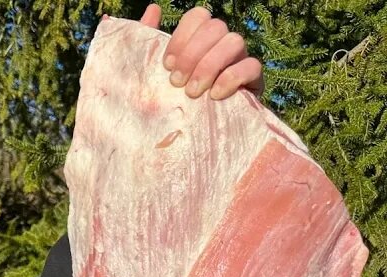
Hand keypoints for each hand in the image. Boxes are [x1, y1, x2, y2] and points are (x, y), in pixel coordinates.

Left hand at [139, 4, 263, 99]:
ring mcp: (240, 60)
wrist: (193, 135)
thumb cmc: (172, 100)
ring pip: (235, 41)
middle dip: (192, 54)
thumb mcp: (155, 73)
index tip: (166, 65)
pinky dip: (231, 78)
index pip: (198, 16)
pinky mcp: (254, 80)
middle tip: (177, 83)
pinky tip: (215, 95)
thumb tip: (153, 8)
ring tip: (193, 92)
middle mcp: (221, 44)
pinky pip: (252, 66)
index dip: (181, 37)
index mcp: (200, 39)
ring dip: (210, 66)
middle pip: (215, 27)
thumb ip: (150, 41)